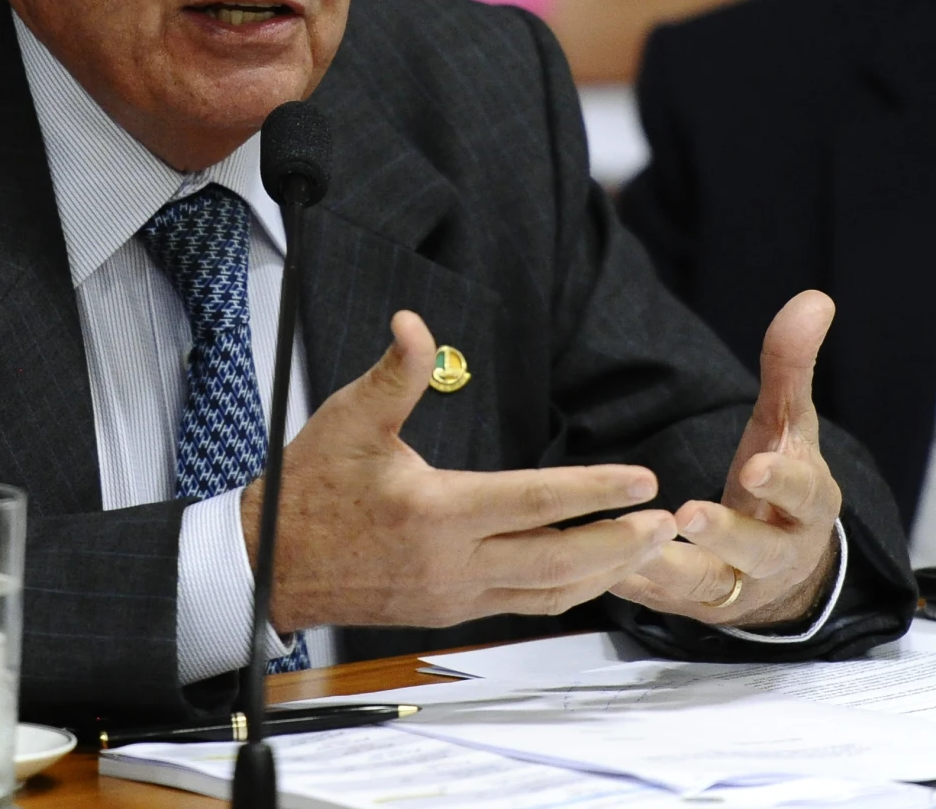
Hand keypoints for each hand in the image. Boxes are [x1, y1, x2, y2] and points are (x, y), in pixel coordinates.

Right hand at [247, 310, 678, 631]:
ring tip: (646, 547)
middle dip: (620, 541)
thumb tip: (416, 324)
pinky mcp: (449, 612)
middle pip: (559, 559)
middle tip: (666, 519)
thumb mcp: (349, 418)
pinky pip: (524, 607)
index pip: (536, 500)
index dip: (595, 489)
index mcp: (436, 512)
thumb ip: (395, 372)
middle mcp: (452, 563)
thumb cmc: (309, 489)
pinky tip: (589, 573)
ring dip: (603, 571)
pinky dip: (566, 591)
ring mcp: (453, 595)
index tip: (641, 479)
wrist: (269, 563)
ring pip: (549, 592)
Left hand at [610, 291, 843, 627]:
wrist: (783, 567)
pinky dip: (637, 587)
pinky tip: (603, 573)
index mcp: (808, 504)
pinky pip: (665, 601)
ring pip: (707, 584)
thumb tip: (815, 298)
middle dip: (727, 533)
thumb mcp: (787, 424)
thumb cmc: (780, 479)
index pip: (806, 494)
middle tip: (691, 514)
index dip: (785, 481)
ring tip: (633, 553)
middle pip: (758, 549)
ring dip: (670, 568)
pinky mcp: (697, 605)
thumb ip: (791, 365)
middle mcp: (779, 551)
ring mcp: (738, 585)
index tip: (758, 465)